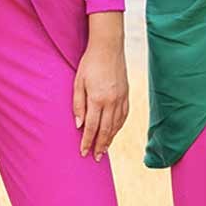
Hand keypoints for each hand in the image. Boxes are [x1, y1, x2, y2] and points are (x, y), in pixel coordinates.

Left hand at [73, 22, 128, 160]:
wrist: (109, 47)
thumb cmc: (90, 63)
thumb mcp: (78, 82)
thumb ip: (78, 104)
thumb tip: (79, 125)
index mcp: (98, 99)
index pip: (92, 127)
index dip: (87, 142)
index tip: (83, 153)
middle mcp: (112, 101)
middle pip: (106, 130)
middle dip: (100, 145)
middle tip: (96, 158)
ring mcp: (121, 98)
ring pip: (116, 125)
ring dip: (110, 139)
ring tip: (104, 150)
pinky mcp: (127, 94)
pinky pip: (124, 116)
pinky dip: (118, 127)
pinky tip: (114, 132)